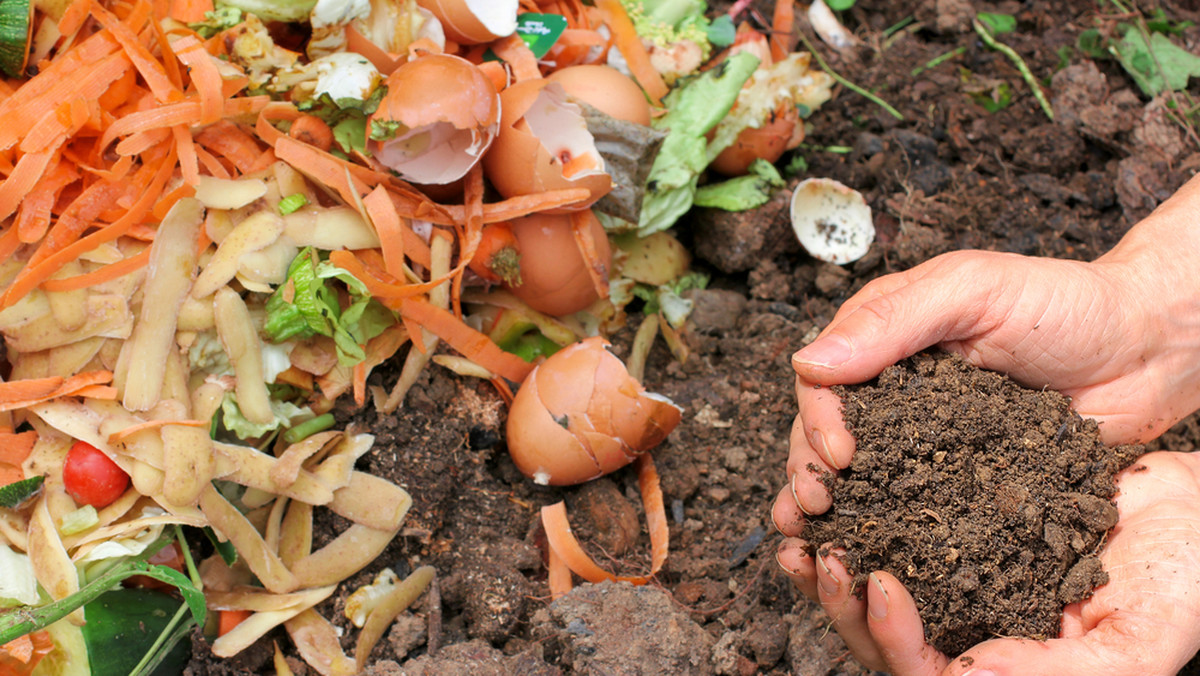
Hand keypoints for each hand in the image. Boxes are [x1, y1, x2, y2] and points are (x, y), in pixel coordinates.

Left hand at [774, 451, 1199, 674]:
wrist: (1194, 505)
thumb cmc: (1182, 580)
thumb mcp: (1138, 640)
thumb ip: (1058, 673)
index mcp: (1003, 667)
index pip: (925, 672)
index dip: (893, 639)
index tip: (879, 584)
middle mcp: (969, 628)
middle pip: (879, 636)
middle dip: (840, 601)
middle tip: (822, 552)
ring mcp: (955, 578)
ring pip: (872, 584)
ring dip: (832, 558)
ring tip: (803, 523)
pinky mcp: (950, 525)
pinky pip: (890, 524)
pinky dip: (859, 509)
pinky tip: (837, 481)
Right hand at [778, 242, 1199, 524]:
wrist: (1149, 349)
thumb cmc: (1066, 303)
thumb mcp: (974, 290)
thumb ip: (892, 320)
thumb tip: (808, 363)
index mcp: (885, 339)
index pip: (824, 383)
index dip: (818, 421)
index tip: (839, 456)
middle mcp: (895, 392)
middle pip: (827, 436)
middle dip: (809, 474)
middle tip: (814, 510)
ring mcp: (927, 439)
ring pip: (862, 479)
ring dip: (834, 512)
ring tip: (817, 547)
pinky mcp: (962, 480)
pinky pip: (916, 508)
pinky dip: (886, 533)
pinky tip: (869, 559)